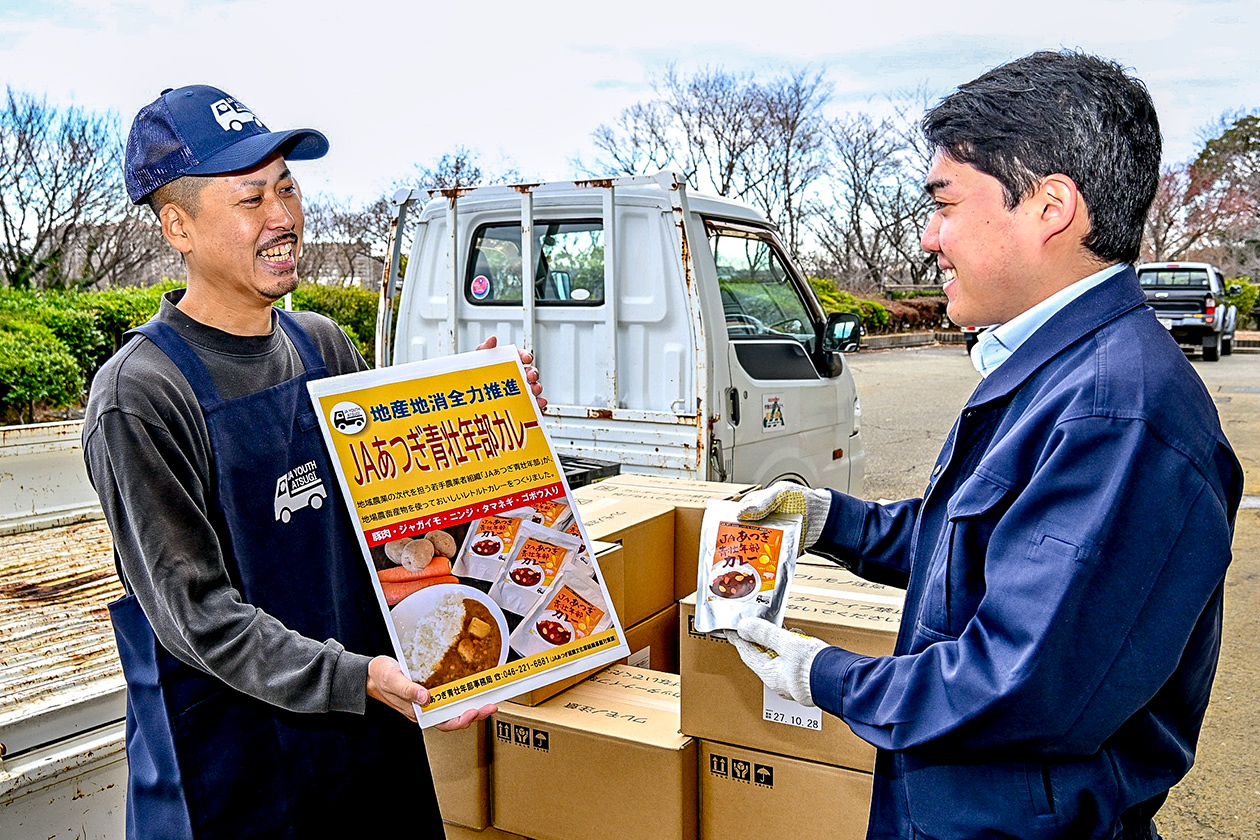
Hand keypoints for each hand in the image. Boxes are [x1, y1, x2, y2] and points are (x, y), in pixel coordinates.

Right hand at [366, 656, 496, 728]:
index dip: (460, 720)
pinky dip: (462, 695)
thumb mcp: (392, 679)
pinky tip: (472, 689)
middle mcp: (426, 709)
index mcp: (417, 711)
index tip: (473, 712)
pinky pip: (449, 697)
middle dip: (474, 714)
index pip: (443, 722)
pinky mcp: (429, 691)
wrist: (370, 673)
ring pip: (453, 708)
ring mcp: (428, 701)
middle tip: (490, 706)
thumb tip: (425, 697)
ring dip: (471, 705)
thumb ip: (407, 689)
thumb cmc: (380, 676)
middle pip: (453, 717)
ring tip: (487, 700)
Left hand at [477, 335, 546, 410]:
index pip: (522, 356)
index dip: (526, 356)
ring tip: (534, 391)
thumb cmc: (476, 376)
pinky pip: (532, 403)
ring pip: (533, 387)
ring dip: (537, 388)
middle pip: (531, 372)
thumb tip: (492, 339)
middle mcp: (518, 376)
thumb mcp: (478, 361)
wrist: (469, 394)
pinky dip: (538, 403)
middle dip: (533, 373)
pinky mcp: (520, 403)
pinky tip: (538, 404)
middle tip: (531, 377)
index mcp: (510, 363)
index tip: (526, 359)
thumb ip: (485, 349)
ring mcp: (520, 389)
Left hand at [726, 616, 827, 705]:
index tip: (732, 630)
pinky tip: (793, 644)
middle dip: (755, 642)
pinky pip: (789, 664)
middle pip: (760, 658)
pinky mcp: (804, 681)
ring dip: (773, 646)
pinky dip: (787, 651)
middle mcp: (779, 682)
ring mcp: (791, 683)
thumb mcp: (787, 644)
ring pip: (776, 661)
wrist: (842, 682)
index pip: (746, 653)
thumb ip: (765, 634)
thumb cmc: (816, 668)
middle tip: (751, 628)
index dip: (738, 639)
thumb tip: (745, 627)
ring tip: (773, 631)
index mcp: (770, 675)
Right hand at [737, 481, 831, 553]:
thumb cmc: (802, 500)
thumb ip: (762, 501)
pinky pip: (767, 557)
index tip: (724, 527)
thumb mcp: (781, 493)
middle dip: (737, 538)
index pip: (738, 513)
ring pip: (753, 546)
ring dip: (749, 551)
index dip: (729, 520)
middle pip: (742, 532)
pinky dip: (763, 561)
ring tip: (743, 555)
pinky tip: (759, 562)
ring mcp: (769, 537)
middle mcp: (761, 522)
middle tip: (732, 544)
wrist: (822, 518)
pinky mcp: (777, 550)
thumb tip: (741, 512)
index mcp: (758, 507)